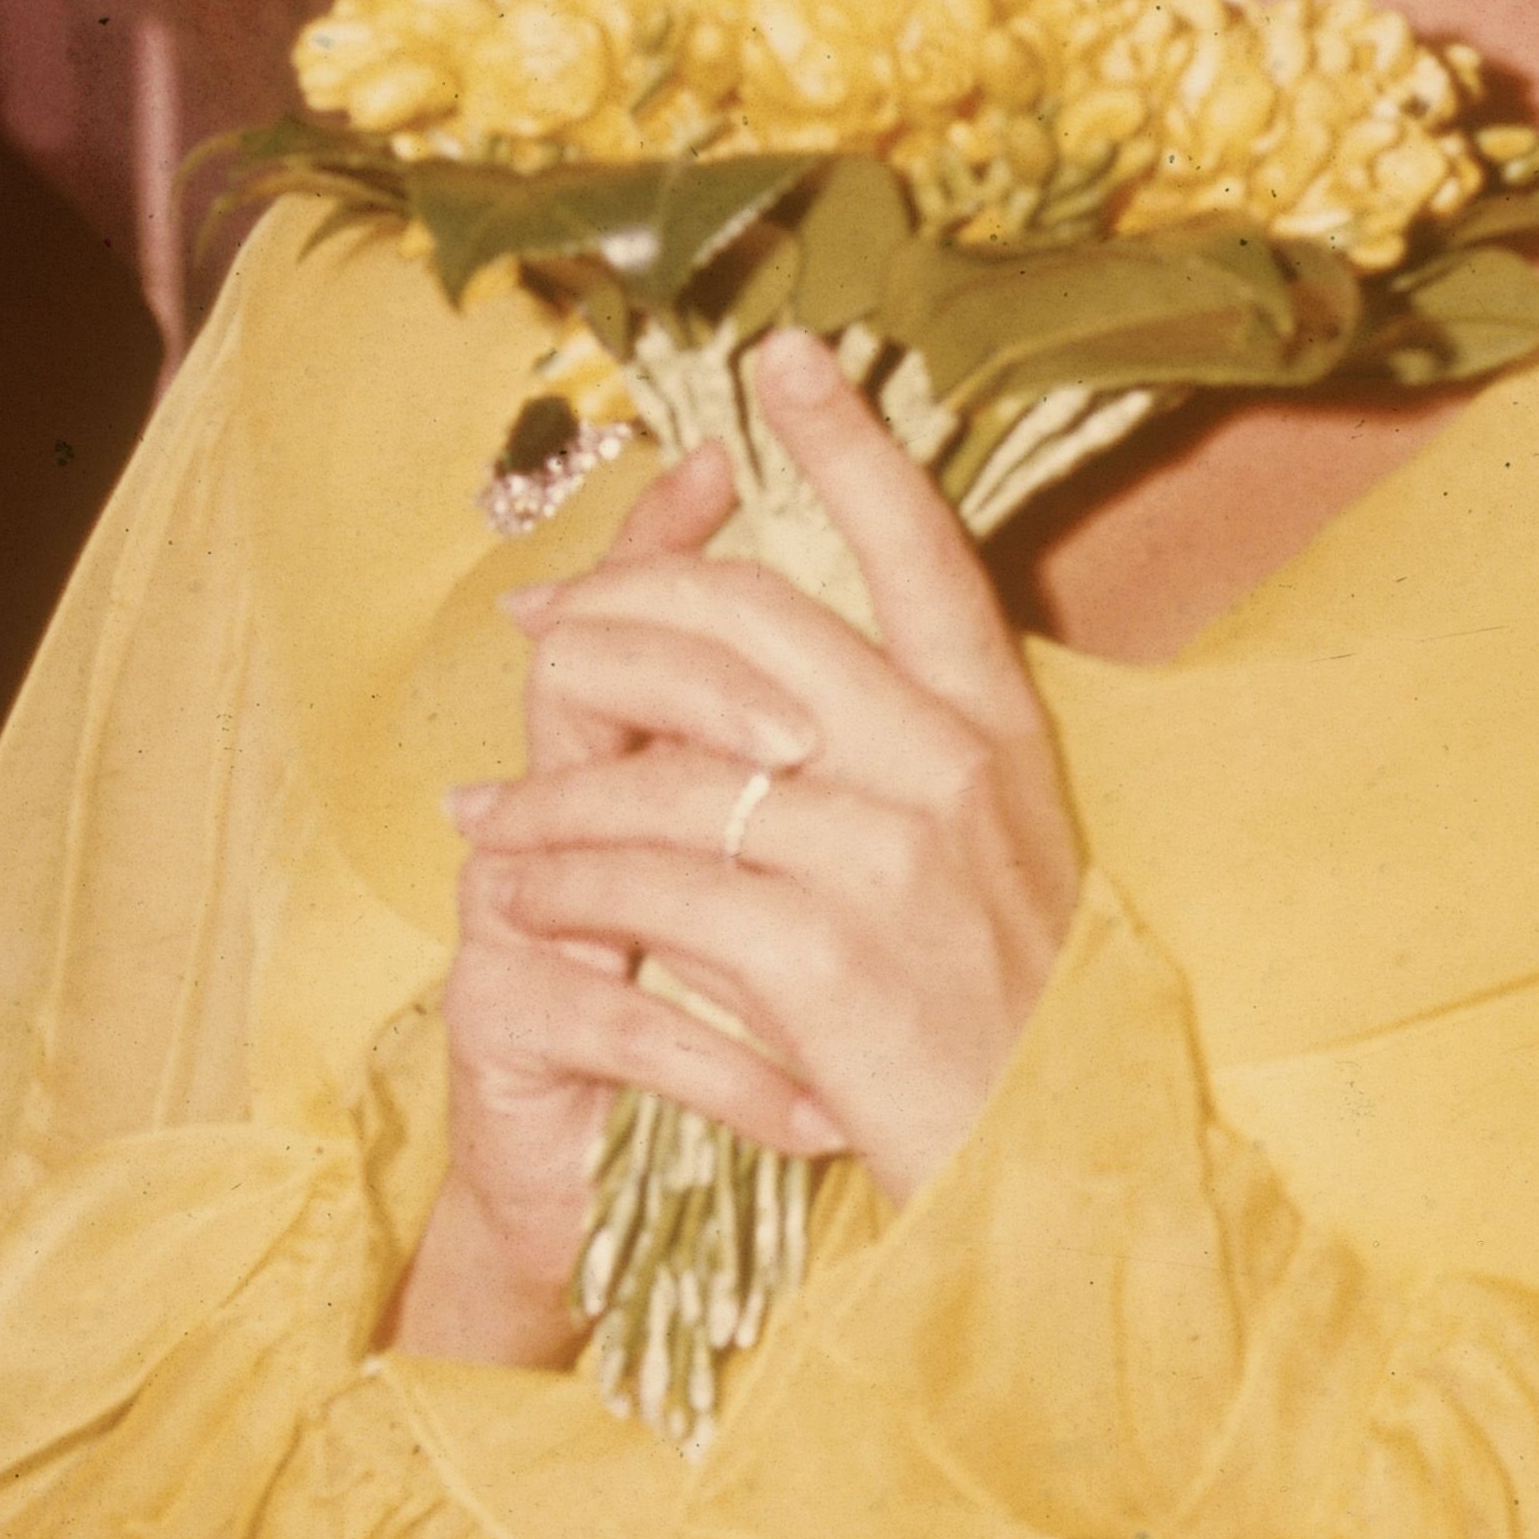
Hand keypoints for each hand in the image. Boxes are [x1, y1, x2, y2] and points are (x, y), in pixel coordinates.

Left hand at [394, 331, 1080, 1365]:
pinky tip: (521, 902)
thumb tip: (749, 698)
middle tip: (540, 633)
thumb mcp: (988, 862)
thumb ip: (900, 765)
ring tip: (491, 828)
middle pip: (745, 623)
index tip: (777, 359)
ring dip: (553, 795)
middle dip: (614, 614)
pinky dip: (565, 890)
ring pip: (666, 770)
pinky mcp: (822, 960)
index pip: (920, 547)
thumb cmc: (1002, 1024)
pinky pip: (648, 887)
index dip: (846, 442)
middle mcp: (948, 769)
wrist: (1048, 1180)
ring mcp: (887, 859)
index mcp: (996, 731)